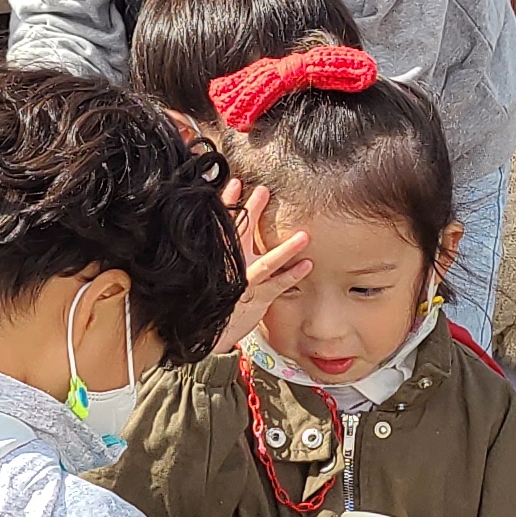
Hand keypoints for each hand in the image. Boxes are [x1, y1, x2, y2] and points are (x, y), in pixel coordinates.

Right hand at [214, 184, 314, 353]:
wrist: (208, 333)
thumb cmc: (212, 297)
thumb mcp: (209, 270)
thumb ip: (216, 247)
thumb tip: (219, 223)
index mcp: (217, 257)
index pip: (220, 225)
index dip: (227, 203)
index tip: (235, 183)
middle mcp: (231, 267)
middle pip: (241, 235)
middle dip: (251, 212)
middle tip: (262, 191)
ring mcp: (246, 282)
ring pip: (266, 262)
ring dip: (285, 249)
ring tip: (303, 236)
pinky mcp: (259, 298)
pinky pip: (279, 285)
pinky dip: (293, 274)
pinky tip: (307, 264)